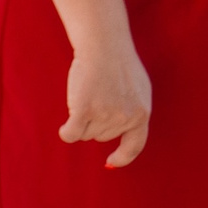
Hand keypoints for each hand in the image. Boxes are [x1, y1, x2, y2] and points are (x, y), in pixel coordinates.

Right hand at [62, 30, 153, 166]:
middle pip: (101, 136)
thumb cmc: (120, 63)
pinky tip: (65, 126)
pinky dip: (66, 132)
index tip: (111, 162)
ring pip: (86, 133)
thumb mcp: (139, 90)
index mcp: (142, 113)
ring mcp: (105, 115)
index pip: (134, 146)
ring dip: (82, 119)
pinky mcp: (85, 110)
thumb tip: (126, 136)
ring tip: (88, 93)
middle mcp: (126, 118)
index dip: (122, 157)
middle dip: (95, 120)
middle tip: (97, 94)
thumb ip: (134, 112)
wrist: (104, 45)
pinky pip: (71, 134)